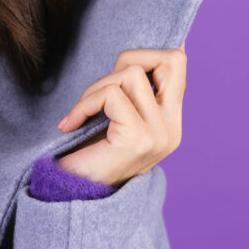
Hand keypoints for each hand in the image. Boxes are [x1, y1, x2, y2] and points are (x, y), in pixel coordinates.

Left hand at [53, 42, 187, 187]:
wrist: (71, 196)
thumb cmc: (87, 155)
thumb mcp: (113, 118)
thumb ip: (128, 92)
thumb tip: (134, 55)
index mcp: (171, 121)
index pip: (179, 64)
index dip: (153, 51)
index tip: (121, 64)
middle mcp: (172, 128)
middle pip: (172, 59)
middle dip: (129, 60)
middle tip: (103, 91)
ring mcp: (159, 134)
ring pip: (131, 74)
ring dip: (96, 88)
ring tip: (82, 113)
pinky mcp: (138, 139)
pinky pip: (111, 96)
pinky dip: (84, 104)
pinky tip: (70, 124)